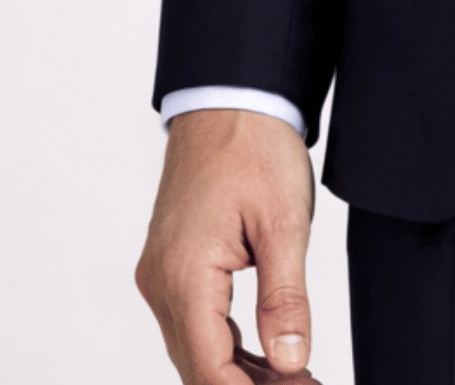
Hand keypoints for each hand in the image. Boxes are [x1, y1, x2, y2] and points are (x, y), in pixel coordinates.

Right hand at [136, 109, 317, 383]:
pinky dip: (226, 344)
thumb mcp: (283, 223)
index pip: (210, 369)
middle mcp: (161, 281)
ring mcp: (161, 273)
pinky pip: (193, 322)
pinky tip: (265, 355)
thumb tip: (290, 361)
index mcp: (184, 275)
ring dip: (238, 372)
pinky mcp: (170, 264)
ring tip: (293, 379)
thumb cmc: (254, 146)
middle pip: (197, 367)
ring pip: (194, 348)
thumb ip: (285, 298)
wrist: (229, 96)